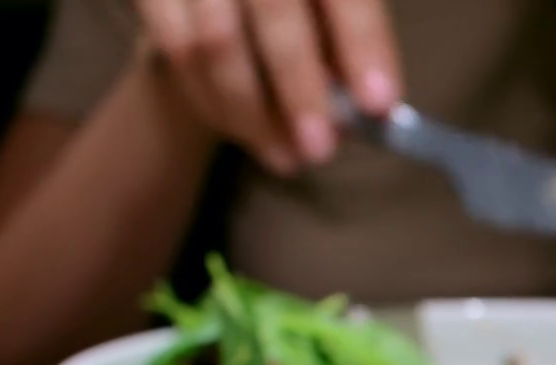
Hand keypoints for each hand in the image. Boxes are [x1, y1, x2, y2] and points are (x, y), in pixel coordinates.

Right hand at [136, 0, 400, 174]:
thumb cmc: (295, 3)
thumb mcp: (327, 10)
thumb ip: (342, 47)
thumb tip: (357, 111)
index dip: (363, 44)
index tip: (379, 104)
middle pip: (274, 8)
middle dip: (299, 88)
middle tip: (319, 151)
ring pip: (215, 41)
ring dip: (252, 114)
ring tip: (286, 157)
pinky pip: (176, 50)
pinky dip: (212, 103)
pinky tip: (242, 131)